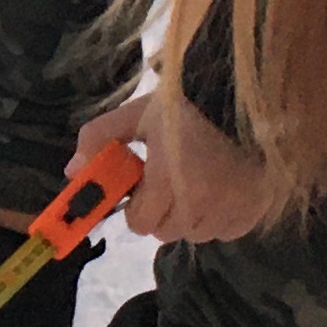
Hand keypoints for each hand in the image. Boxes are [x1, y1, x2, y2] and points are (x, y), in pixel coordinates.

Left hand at [77, 87, 278, 244]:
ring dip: (190, 215)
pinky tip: (221, 189)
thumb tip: (72, 171)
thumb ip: (100, 138)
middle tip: (170, 179)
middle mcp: (201, 205)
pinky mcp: (254, 212)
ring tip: (197, 180)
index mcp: (168, 181)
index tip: (145, 182)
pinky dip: (219, 217)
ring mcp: (231, 211)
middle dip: (160, 211)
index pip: (139, 223)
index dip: (137, 203)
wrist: (246, 93)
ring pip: (196, 233)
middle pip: (166, 232)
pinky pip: (225, 231)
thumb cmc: (187, 104)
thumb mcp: (138, 114)